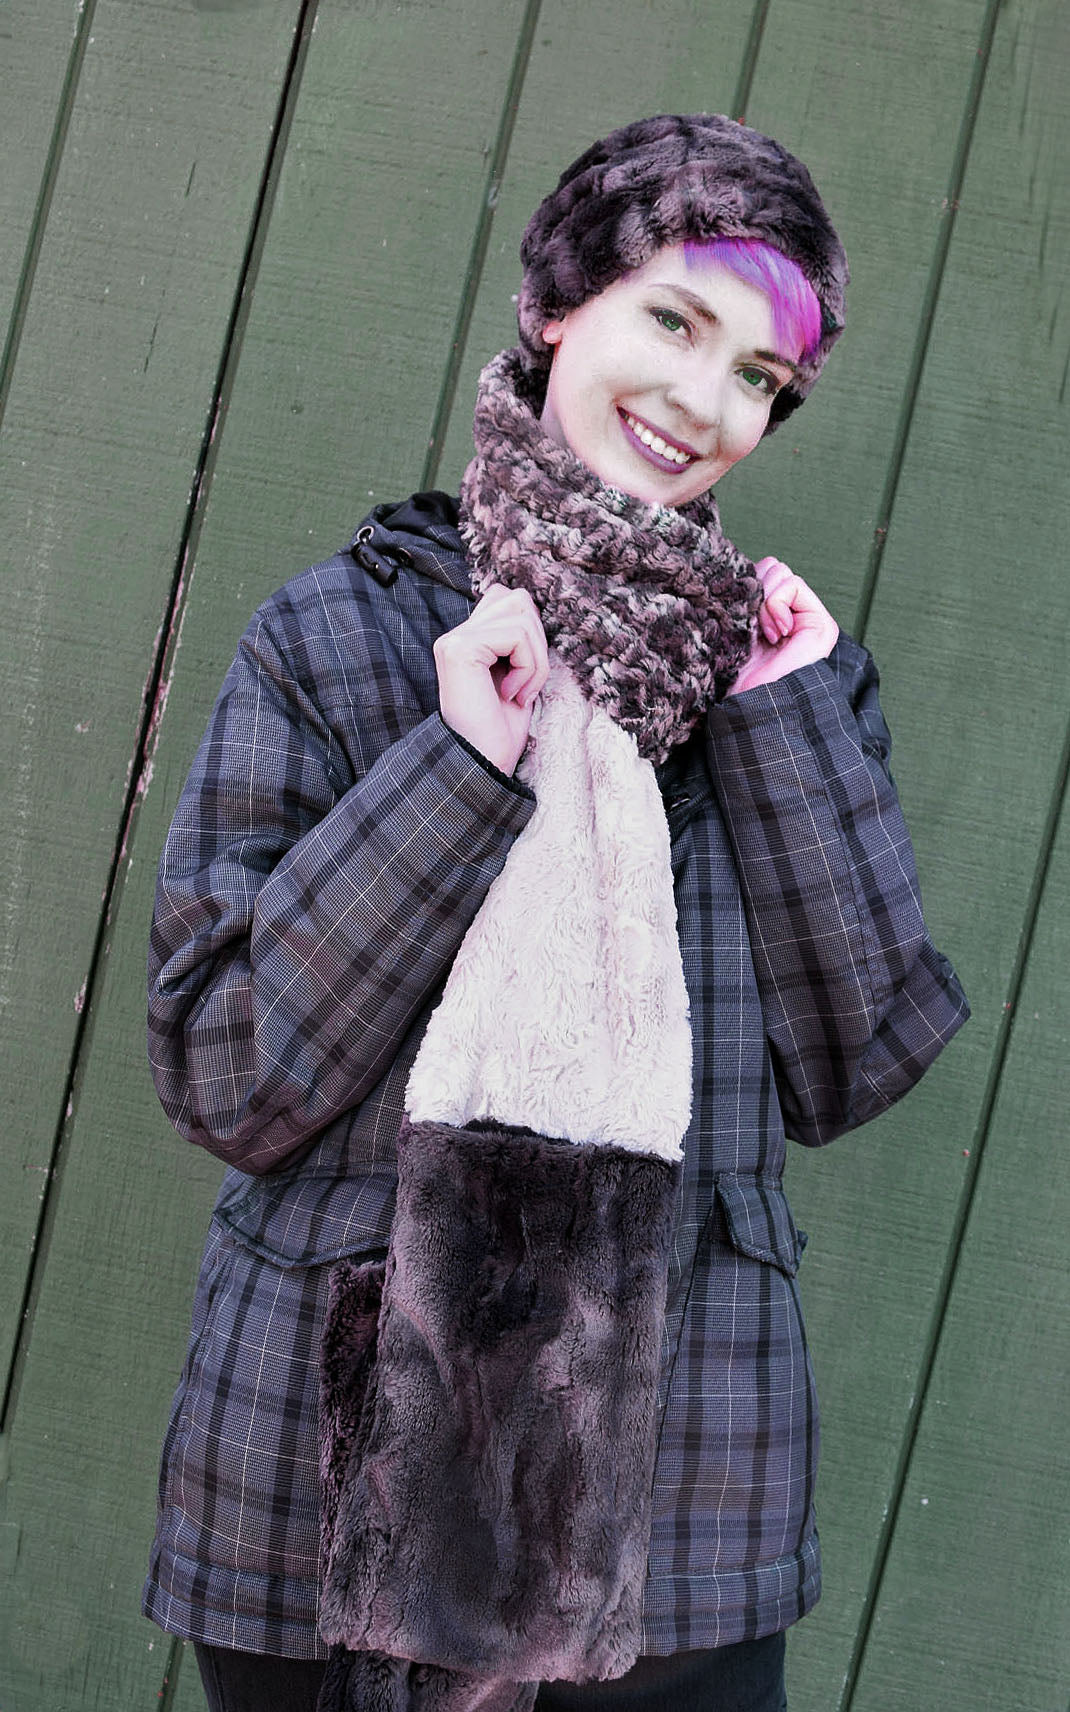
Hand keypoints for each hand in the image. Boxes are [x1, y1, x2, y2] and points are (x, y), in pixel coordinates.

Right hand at [434, 584, 549, 774]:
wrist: (483, 765)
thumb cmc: (500, 731)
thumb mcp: (517, 676)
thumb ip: (518, 640)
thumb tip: (532, 611)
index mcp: (466, 640)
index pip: (508, 599)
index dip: (530, 632)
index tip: (525, 674)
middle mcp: (455, 635)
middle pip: (518, 600)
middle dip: (537, 643)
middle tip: (527, 684)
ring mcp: (454, 640)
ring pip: (521, 614)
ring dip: (535, 658)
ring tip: (521, 691)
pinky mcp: (461, 648)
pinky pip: (517, 635)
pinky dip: (529, 667)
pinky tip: (513, 695)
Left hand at [728, 556, 838, 695]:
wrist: (751, 706)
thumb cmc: (739, 678)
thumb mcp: (736, 631)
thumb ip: (744, 601)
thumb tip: (738, 571)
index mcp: (776, 616)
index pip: (761, 573)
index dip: (747, 588)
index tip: (742, 622)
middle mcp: (797, 615)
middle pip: (772, 567)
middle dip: (755, 592)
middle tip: (753, 628)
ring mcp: (812, 619)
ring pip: (781, 571)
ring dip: (764, 600)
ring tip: (764, 634)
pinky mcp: (822, 623)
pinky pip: (793, 584)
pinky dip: (776, 604)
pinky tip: (775, 633)